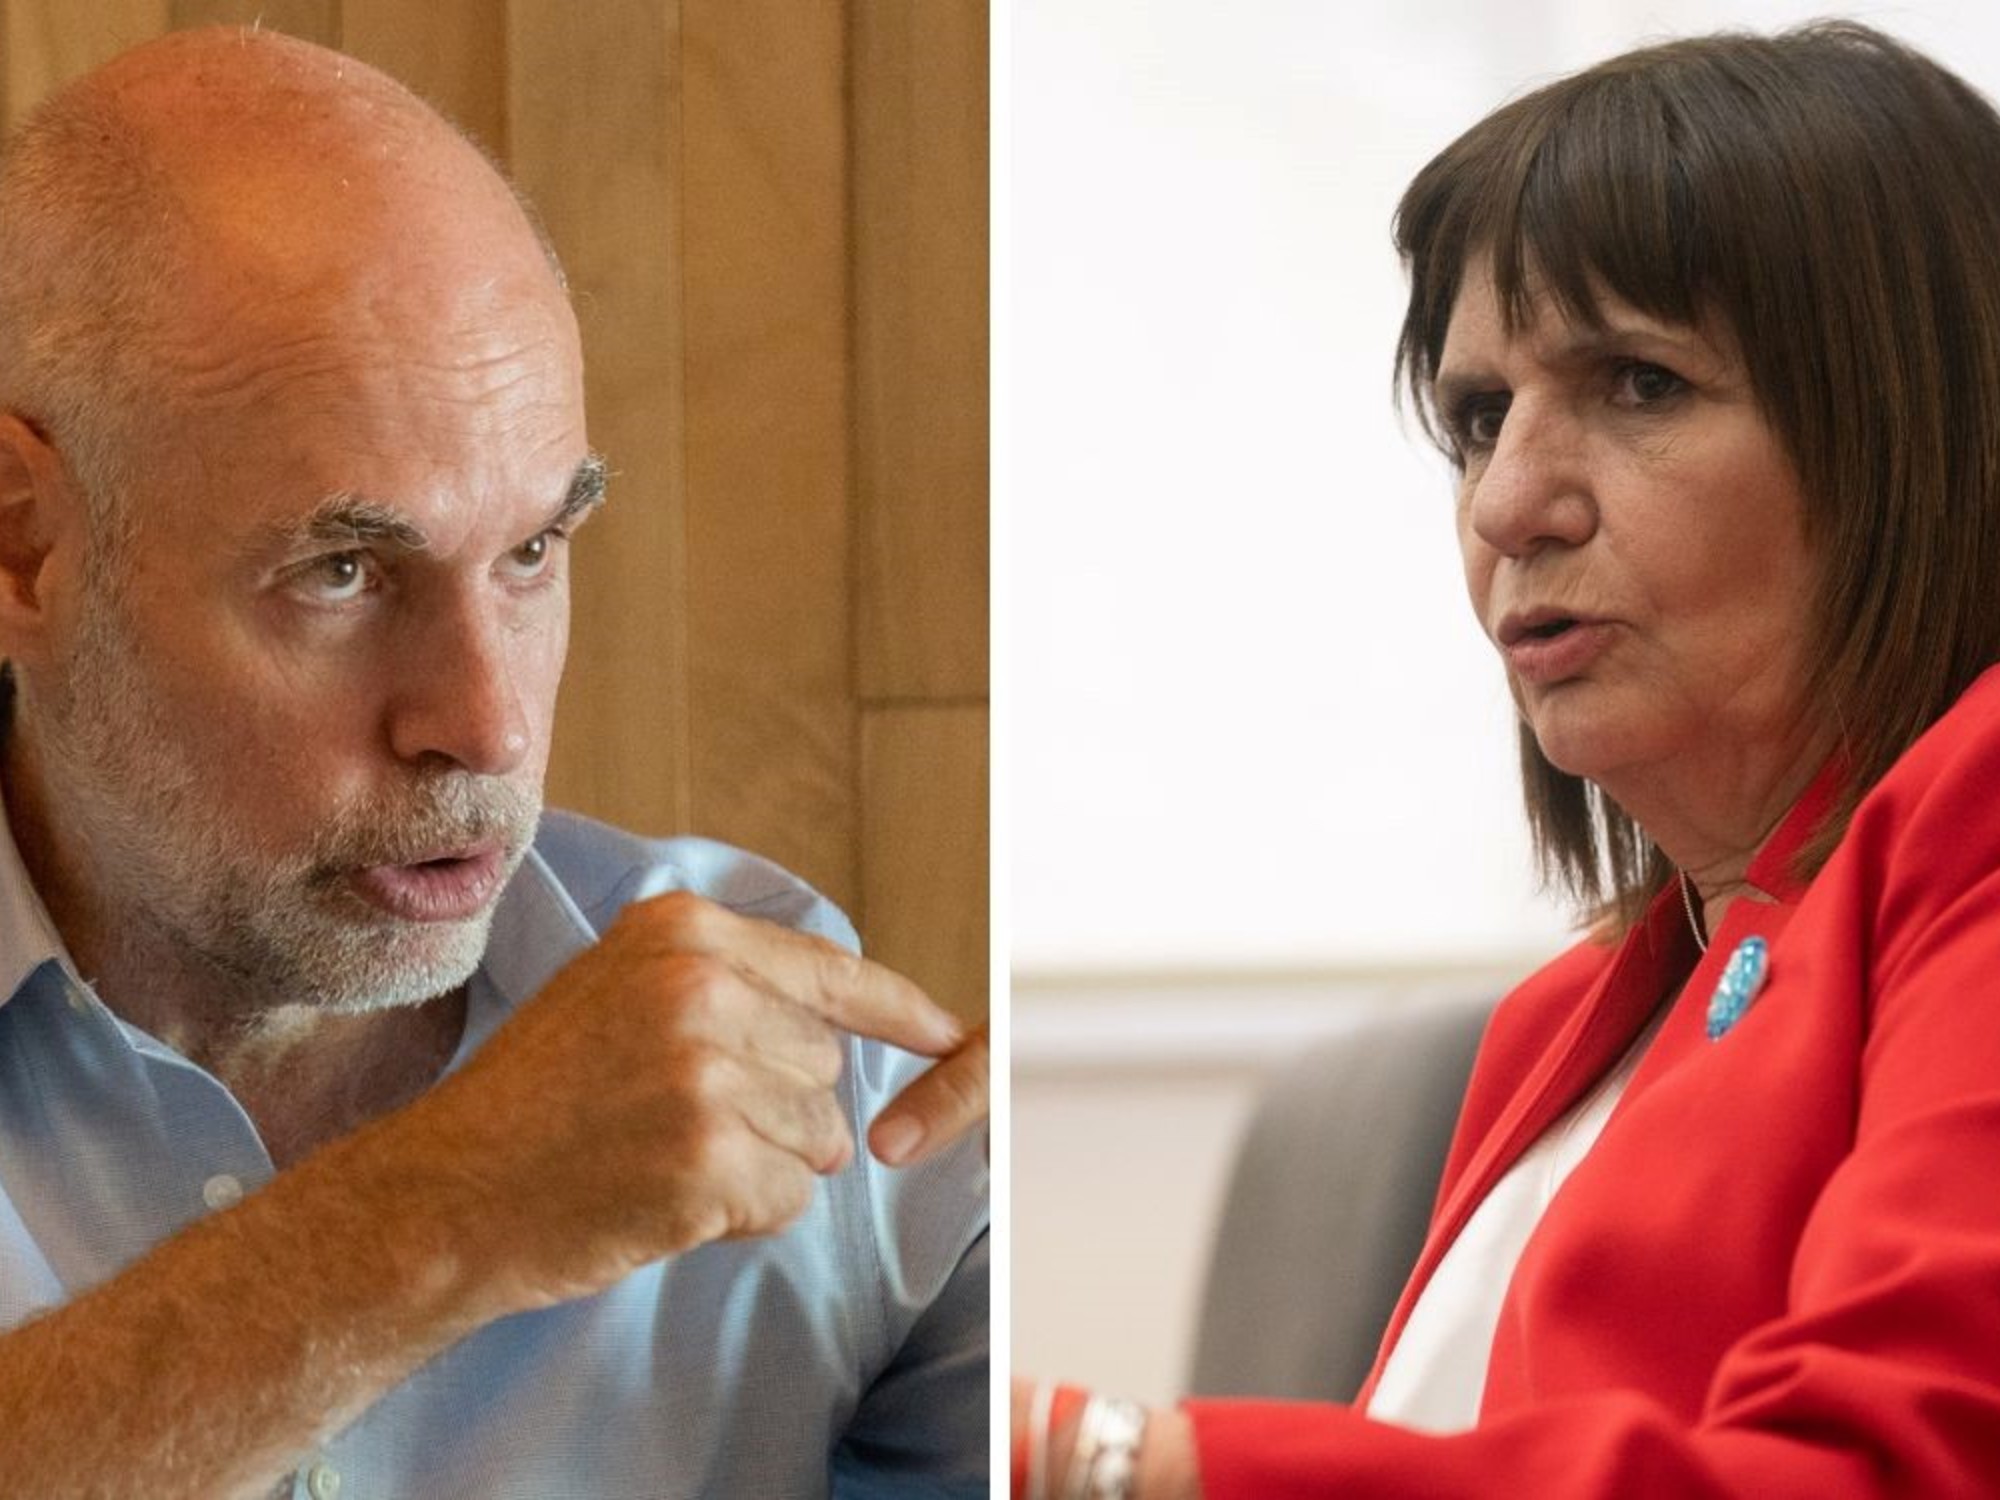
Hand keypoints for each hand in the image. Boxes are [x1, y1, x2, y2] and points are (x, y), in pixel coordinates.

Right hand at [383, 890, 966, 1314]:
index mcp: (685, 932)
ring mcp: (706, 1072)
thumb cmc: (534, 1100)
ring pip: (818, 1137)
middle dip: (777, 1109)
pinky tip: (668, 1202)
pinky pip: (789, 1200)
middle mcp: (702, 987)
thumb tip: (843, 1018)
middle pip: (826, 1065)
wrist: (443, 1193)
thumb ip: (723, 983)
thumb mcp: (619, 991)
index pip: (832, 971)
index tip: (950, 1035)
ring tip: (663, 1160)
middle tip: (672, 1124)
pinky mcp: (707, 1158)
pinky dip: (743, 1217)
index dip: (898, 1011)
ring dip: (761, 1166)